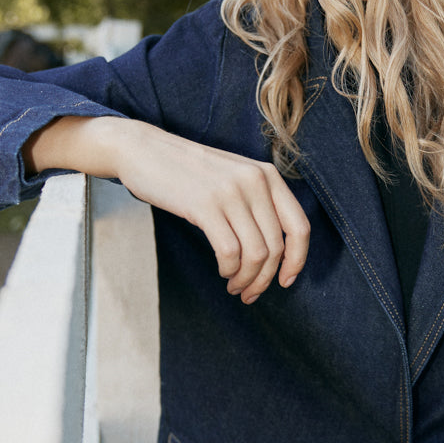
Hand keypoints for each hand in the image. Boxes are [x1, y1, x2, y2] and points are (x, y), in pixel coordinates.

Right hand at [24, 115, 310, 302]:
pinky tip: (223, 272)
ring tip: (235, 287)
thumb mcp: (233, 177)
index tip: (286, 281)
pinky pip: (230, 251)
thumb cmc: (188, 172)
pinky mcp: (205, 205)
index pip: (299, 227)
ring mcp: (231, 192)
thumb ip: (257, 203)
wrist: (144, 150)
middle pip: (276, 247)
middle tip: (249, 293)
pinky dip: (229, 270)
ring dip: (247, 279)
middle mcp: (255, 181)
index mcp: (268, 175)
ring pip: (256, 254)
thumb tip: (274, 252)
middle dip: (265, 279)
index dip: (297, 260)